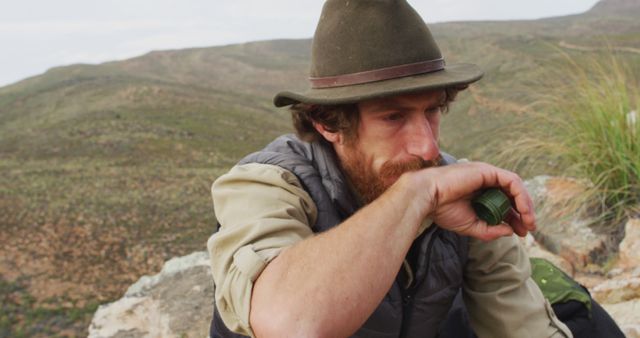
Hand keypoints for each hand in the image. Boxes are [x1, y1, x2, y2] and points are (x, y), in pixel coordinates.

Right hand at [404, 161, 535, 240]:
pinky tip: (522, 210)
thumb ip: (490, 230)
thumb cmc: (443, 210)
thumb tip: (510, 231)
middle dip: (524, 212)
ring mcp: (487, 175)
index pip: (504, 203)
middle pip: (512, 194)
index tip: (521, 232)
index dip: (516, 217)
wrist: (428, 198)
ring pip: (515, 187)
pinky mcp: (487, 171)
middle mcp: (485, 182)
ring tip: (528, 221)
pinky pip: (511, 181)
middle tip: (528, 228)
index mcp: (479, 193)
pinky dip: (520, 195)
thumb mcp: (471, 226)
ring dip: (526, 204)